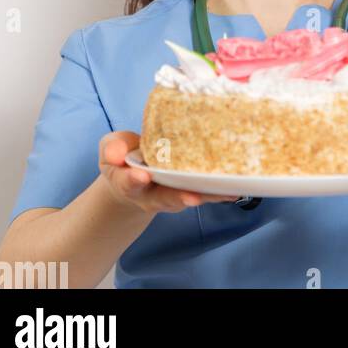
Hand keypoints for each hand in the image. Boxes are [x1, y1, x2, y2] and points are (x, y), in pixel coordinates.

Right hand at [99, 131, 238, 213]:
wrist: (136, 175)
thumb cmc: (124, 158)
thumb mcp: (112, 149)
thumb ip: (112, 149)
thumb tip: (116, 153)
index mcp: (128, 182)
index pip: (129, 183)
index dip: (134, 180)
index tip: (141, 176)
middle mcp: (152, 194)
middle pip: (164, 198)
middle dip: (177, 197)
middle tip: (190, 197)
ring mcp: (173, 195)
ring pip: (190, 197)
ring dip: (207, 197)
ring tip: (224, 194)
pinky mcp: (191, 192)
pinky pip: (205, 194)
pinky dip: (219, 193)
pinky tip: (235, 190)